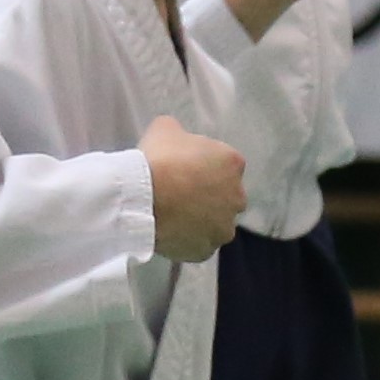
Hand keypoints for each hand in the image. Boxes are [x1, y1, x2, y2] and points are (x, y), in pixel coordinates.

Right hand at [138, 116, 246, 261]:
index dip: (203, 166)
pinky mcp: (207, 250)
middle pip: (225, 195)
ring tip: (174, 215)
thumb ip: (179, 133)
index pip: (225, 164)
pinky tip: (171, 232)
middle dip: (208, 194)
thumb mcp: (165, 128)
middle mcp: (237, 197)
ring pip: (215, 223)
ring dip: (201, 219)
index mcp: (233, 163)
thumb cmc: (157, 159)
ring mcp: (224, 227)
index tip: (184, 169)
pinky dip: (188, 240)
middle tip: (180, 193)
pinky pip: (199, 244)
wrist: (141, 198)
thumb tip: (176, 137)